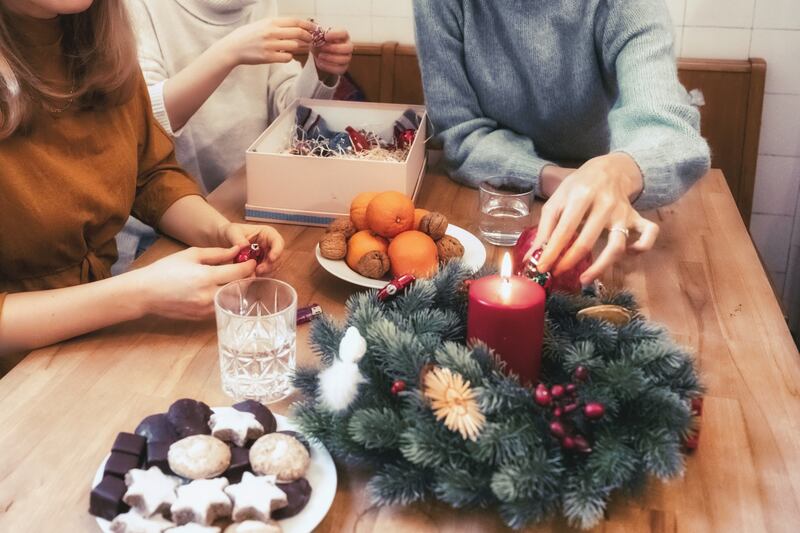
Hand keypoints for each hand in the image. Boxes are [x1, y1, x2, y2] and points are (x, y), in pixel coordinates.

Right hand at [136, 247, 255, 319]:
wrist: (146, 293)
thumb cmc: (166, 270)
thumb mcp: (191, 255)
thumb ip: (217, 253)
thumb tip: (237, 251)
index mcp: (206, 277)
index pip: (239, 272)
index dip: (249, 266)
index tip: (251, 260)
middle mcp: (209, 296)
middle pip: (240, 288)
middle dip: (246, 278)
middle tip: (246, 270)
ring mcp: (206, 309)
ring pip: (234, 300)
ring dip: (238, 289)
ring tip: (234, 278)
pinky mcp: (202, 317)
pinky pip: (223, 307)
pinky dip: (227, 298)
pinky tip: (222, 289)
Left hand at [217, 222, 284, 275]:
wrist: (225, 241)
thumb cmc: (231, 232)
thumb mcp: (232, 232)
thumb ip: (237, 238)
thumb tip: (244, 245)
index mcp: (267, 234)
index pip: (278, 241)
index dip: (277, 250)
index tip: (271, 258)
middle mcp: (270, 245)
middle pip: (278, 256)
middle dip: (270, 265)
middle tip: (258, 270)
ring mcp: (267, 256)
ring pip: (274, 266)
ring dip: (265, 272)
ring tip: (253, 273)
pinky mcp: (263, 265)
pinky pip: (266, 272)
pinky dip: (260, 276)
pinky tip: (252, 275)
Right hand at [218, 18, 314, 65]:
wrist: (233, 48)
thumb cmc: (248, 36)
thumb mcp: (262, 24)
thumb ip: (277, 25)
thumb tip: (295, 26)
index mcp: (270, 22)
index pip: (295, 21)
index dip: (308, 25)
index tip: (315, 29)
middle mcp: (271, 32)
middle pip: (298, 33)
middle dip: (308, 37)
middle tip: (311, 40)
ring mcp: (270, 45)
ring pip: (294, 46)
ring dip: (299, 48)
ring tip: (300, 49)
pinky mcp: (268, 57)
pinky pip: (287, 58)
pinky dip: (289, 57)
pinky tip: (286, 56)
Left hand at [312, 29, 352, 76]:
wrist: (319, 53)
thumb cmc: (321, 43)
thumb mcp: (318, 38)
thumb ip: (318, 37)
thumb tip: (317, 38)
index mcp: (343, 36)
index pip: (344, 33)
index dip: (335, 34)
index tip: (325, 36)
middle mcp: (348, 46)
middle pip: (348, 48)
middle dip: (334, 48)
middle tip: (322, 48)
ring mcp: (347, 57)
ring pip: (344, 59)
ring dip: (330, 58)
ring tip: (320, 56)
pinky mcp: (343, 67)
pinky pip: (339, 69)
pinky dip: (329, 67)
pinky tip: (321, 62)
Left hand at [529, 153, 658, 284]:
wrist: (609, 169)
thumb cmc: (578, 187)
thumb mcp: (558, 199)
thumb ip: (545, 227)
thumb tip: (534, 255)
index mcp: (581, 196)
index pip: (564, 230)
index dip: (552, 252)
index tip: (542, 268)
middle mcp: (604, 205)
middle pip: (587, 241)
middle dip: (569, 262)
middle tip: (557, 273)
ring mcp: (623, 213)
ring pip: (617, 245)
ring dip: (601, 267)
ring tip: (585, 279)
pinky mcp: (637, 217)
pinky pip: (648, 235)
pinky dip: (641, 248)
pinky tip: (627, 255)